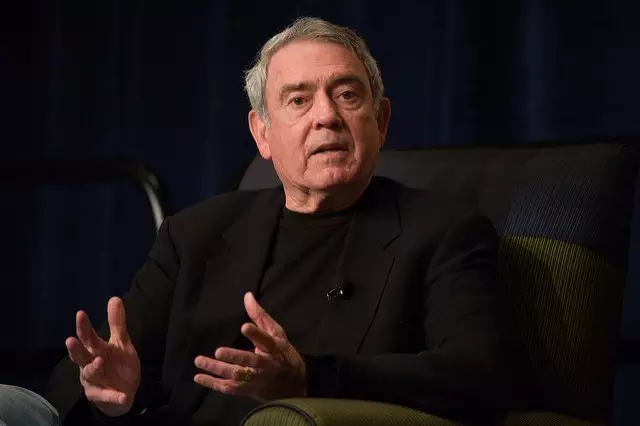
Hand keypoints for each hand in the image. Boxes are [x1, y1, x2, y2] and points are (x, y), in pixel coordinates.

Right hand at [65, 297, 140, 416]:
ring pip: (89, 374)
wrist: (124, 391)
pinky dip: (114, 396)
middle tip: (70, 340)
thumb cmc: (118, 365)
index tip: (81, 313)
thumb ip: (117, 323)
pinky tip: (122, 396)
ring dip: (93, 367)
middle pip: (81, 355)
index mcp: (96, 350)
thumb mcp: (121, 343)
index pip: (88, 337)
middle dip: (76, 349)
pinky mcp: (100, 396)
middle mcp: (90, 364)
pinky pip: (107, 396)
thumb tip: (114, 297)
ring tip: (99, 360)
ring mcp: (93, 381)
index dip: (84, 327)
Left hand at [193, 292, 306, 401]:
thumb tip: (247, 296)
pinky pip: (230, 388)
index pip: (266, 340)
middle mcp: (266, 366)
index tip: (244, 327)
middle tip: (218, 351)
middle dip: (235, 357)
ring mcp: (257, 380)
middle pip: (250, 362)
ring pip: (237, 376)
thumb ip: (260, 316)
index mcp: (274, 348)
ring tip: (199, 360)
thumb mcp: (276, 333)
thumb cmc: (283, 354)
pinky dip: (214, 384)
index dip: (256, 334)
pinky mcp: (248, 390)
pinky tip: (199, 377)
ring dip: (218, 370)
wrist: (293, 385)